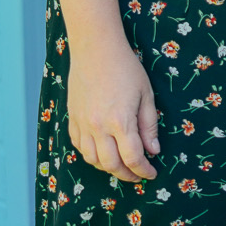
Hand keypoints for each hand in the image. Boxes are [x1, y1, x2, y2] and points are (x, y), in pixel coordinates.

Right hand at [66, 41, 159, 181]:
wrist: (96, 50)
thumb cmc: (126, 69)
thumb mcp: (146, 95)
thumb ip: (149, 126)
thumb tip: (153, 151)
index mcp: (120, 121)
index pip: (132, 158)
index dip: (143, 171)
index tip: (152, 174)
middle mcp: (98, 128)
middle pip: (111, 165)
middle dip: (126, 174)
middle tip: (138, 175)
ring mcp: (82, 124)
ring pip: (92, 160)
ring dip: (108, 167)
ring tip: (122, 165)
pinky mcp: (73, 119)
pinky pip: (79, 147)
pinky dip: (92, 155)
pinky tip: (103, 152)